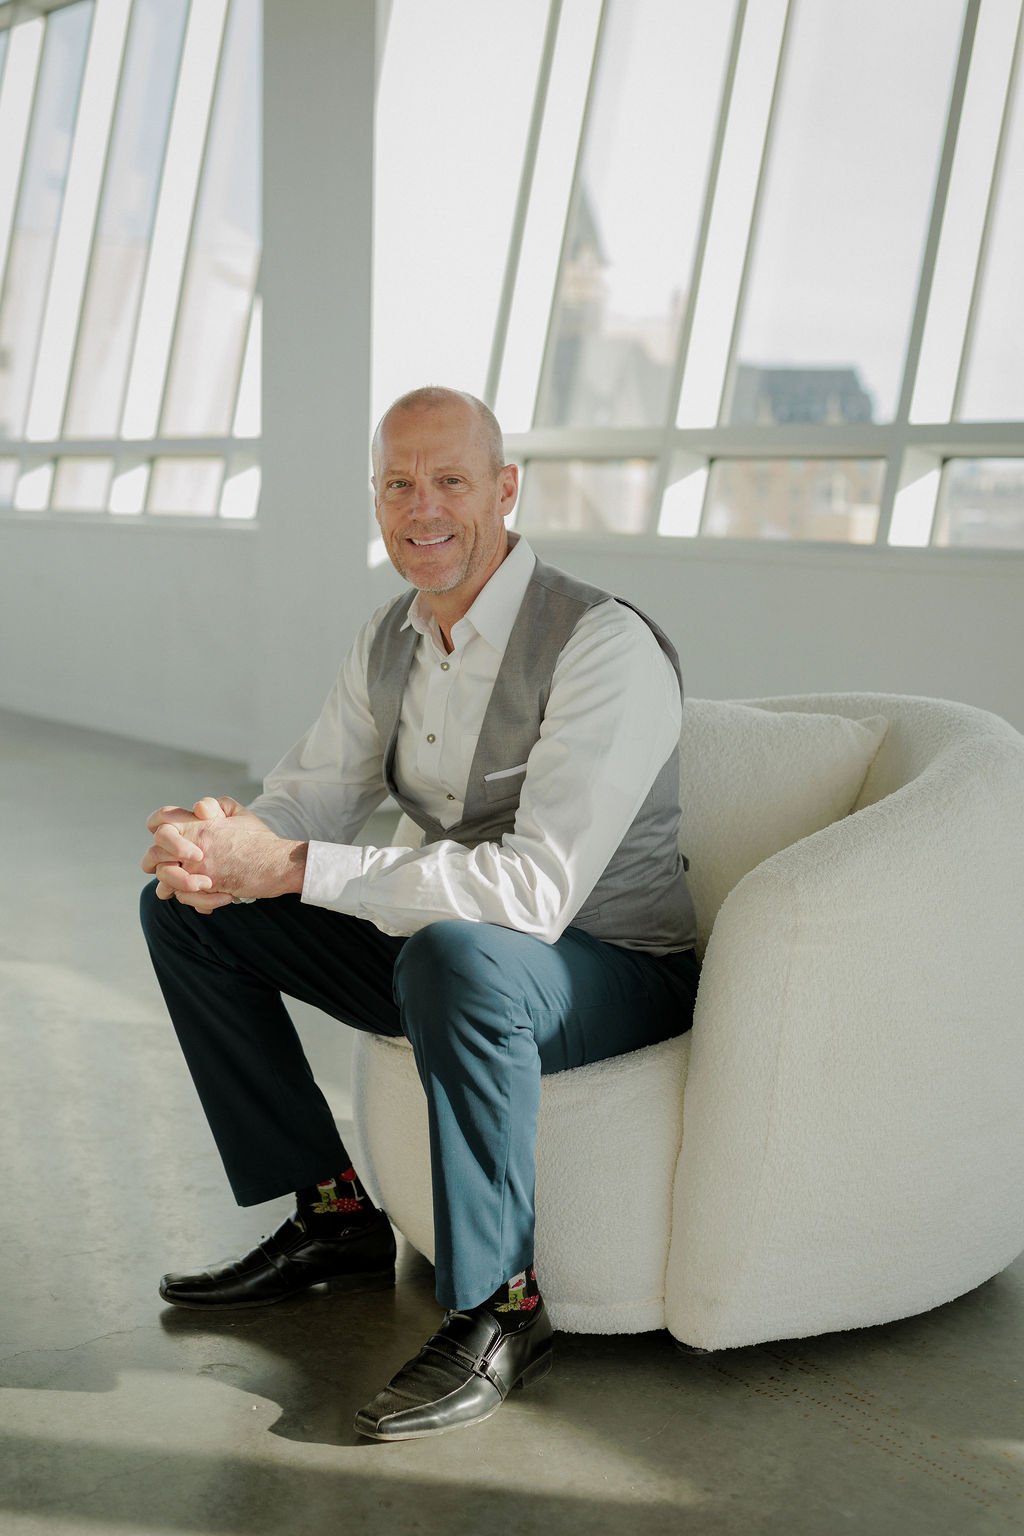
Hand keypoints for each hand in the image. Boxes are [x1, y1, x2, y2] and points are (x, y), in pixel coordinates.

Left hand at [143, 799, 305, 908]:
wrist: (277, 863)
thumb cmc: (261, 840)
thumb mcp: (240, 813)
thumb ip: (219, 806)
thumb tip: (200, 809)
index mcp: (199, 822)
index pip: (161, 820)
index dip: (156, 829)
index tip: (163, 841)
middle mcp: (194, 842)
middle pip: (154, 852)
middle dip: (155, 864)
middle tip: (163, 869)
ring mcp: (198, 864)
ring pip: (164, 876)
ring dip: (170, 885)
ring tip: (181, 888)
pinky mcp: (206, 884)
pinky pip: (183, 894)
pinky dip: (189, 899)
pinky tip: (204, 896)